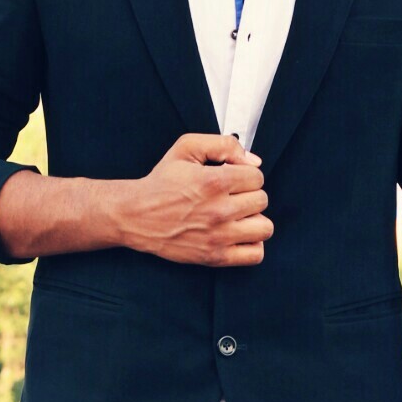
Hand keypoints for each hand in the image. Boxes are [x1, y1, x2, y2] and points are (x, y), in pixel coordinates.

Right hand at [120, 133, 272, 265]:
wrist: (136, 215)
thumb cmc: (161, 183)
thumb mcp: (186, 148)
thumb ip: (223, 144)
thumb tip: (253, 161)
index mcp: (214, 182)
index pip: (257, 177)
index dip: (246, 175)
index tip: (233, 179)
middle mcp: (219, 210)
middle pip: (262, 200)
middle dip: (249, 195)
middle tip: (232, 197)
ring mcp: (218, 236)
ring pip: (264, 227)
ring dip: (254, 220)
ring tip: (238, 216)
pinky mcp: (215, 256)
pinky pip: (255, 254)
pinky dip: (252, 244)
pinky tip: (239, 234)